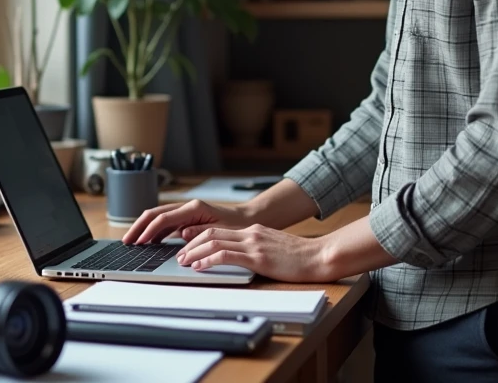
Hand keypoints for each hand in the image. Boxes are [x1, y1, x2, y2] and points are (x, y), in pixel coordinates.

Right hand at [121, 199, 249, 244]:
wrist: (246, 220)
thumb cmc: (236, 226)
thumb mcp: (220, 231)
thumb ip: (200, 232)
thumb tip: (181, 234)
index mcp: (194, 208)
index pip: (164, 218)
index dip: (149, 231)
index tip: (139, 242)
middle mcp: (187, 207)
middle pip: (155, 214)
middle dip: (139, 227)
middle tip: (126, 241)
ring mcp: (185, 212)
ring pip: (157, 217)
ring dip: (144, 229)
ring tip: (132, 242)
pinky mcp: (186, 218)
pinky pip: (165, 223)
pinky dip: (154, 232)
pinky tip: (148, 242)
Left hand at [176, 224, 334, 282]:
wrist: (318, 256)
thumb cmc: (299, 257)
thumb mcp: (273, 247)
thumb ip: (256, 248)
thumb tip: (240, 257)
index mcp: (253, 231)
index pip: (218, 230)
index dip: (199, 238)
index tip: (187, 247)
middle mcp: (250, 234)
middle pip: (211, 233)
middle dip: (191, 244)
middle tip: (179, 255)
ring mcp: (253, 244)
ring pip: (214, 242)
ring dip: (194, 252)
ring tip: (183, 261)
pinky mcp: (258, 257)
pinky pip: (226, 255)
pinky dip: (208, 260)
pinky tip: (199, 266)